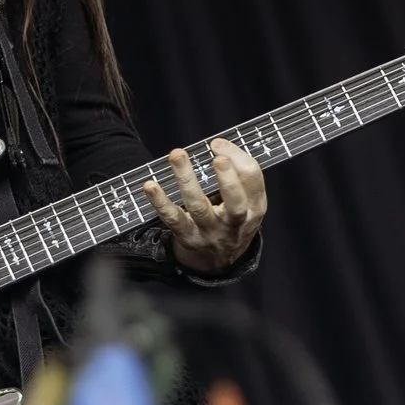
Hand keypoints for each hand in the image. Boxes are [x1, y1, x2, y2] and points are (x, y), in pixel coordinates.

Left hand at [143, 138, 266, 275]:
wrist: (219, 261)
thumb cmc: (232, 218)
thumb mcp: (246, 201)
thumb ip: (237, 175)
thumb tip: (217, 145)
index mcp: (254, 207)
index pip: (252, 179)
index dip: (237, 157)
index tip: (216, 143)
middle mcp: (235, 222)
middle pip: (235, 201)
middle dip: (227, 179)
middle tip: (218, 158)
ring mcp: (210, 231)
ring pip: (198, 206)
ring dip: (186, 179)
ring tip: (177, 155)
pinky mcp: (188, 237)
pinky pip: (173, 218)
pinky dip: (160, 202)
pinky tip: (150, 186)